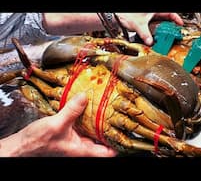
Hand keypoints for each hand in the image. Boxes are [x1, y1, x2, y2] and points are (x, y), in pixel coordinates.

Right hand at [0, 93, 116, 156]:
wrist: (23, 145)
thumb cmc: (38, 143)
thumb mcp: (56, 125)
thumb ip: (71, 111)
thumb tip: (85, 96)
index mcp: (82, 150)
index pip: (107, 152)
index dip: (119, 144)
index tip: (128, 133)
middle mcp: (82, 146)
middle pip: (102, 138)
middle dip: (110, 126)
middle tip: (118, 112)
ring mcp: (76, 139)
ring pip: (93, 130)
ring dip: (98, 119)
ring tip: (106, 106)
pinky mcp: (70, 132)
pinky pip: (83, 124)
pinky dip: (86, 116)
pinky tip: (87, 106)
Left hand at [116, 13, 183, 45]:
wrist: (115, 17)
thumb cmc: (125, 15)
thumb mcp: (138, 26)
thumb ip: (145, 34)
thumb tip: (150, 42)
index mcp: (154, 9)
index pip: (169, 13)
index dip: (176, 18)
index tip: (180, 24)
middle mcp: (151, 12)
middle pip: (165, 18)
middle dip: (170, 25)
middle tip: (174, 32)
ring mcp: (148, 16)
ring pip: (159, 22)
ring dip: (162, 29)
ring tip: (166, 36)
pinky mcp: (144, 21)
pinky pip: (153, 26)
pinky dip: (155, 31)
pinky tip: (155, 36)